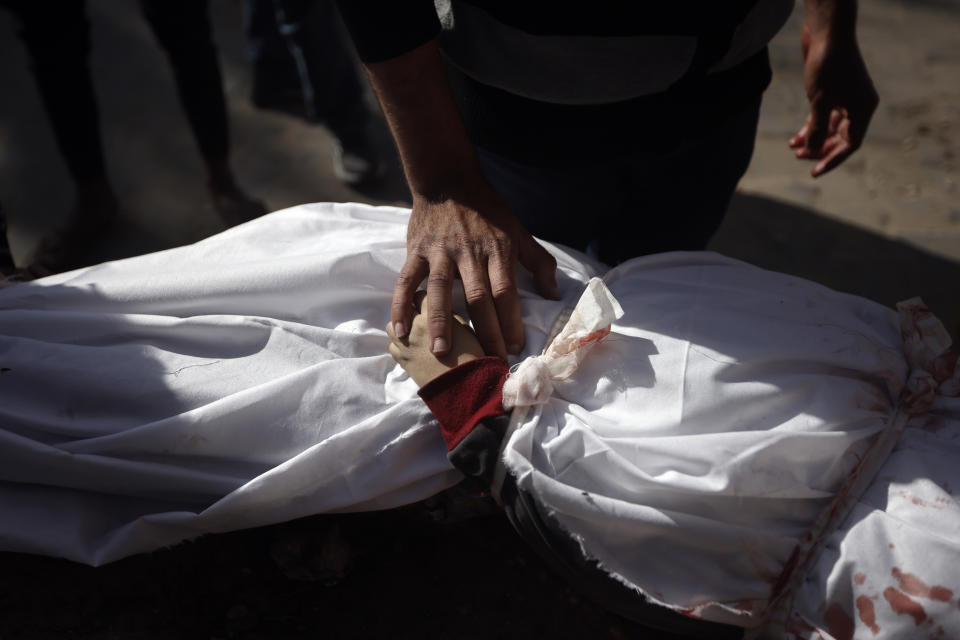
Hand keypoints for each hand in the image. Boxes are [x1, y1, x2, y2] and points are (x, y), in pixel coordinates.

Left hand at [386, 291, 486, 386]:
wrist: (464, 387)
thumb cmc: (471, 357)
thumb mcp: (465, 329)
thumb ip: (450, 317)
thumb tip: (442, 315)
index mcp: (432, 315)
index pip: (420, 295)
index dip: (426, 298)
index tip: (432, 303)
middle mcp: (414, 327)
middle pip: (403, 308)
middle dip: (411, 310)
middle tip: (423, 317)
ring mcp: (406, 345)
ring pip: (392, 327)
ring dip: (401, 326)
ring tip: (415, 333)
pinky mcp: (403, 362)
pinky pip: (393, 347)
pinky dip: (399, 345)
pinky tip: (413, 349)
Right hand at [391, 183, 557, 359]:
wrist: (448, 179)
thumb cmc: (487, 210)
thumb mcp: (518, 229)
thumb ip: (538, 262)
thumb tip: (554, 295)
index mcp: (497, 249)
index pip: (506, 291)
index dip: (510, 321)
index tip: (515, 348)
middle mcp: (469, 252)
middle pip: (477, 297)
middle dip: (483, 331)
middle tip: (485, 364)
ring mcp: (440, 252)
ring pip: (439, 291)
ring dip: (440, 323)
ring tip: (441, 353)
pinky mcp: (416, 250)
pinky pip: (406, 280)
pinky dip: (401, 305)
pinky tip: (399, 330)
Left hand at [789, 22, 877, 176]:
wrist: (826, 33)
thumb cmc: (827, 66)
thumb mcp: (820, 102)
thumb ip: (818, 129)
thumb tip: (813, 152)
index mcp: (864, 109)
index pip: (850, 144)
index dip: (832, 159)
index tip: (814, 171)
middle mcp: (859, 105)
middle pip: (840, 138)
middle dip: (820, 149)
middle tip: (799, 158)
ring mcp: (846, 98)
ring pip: (830, 128)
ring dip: (812, 139)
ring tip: (793, 148)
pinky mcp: (833, 92)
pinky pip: (824, 117)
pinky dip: (810, 127)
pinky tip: (794, 138)